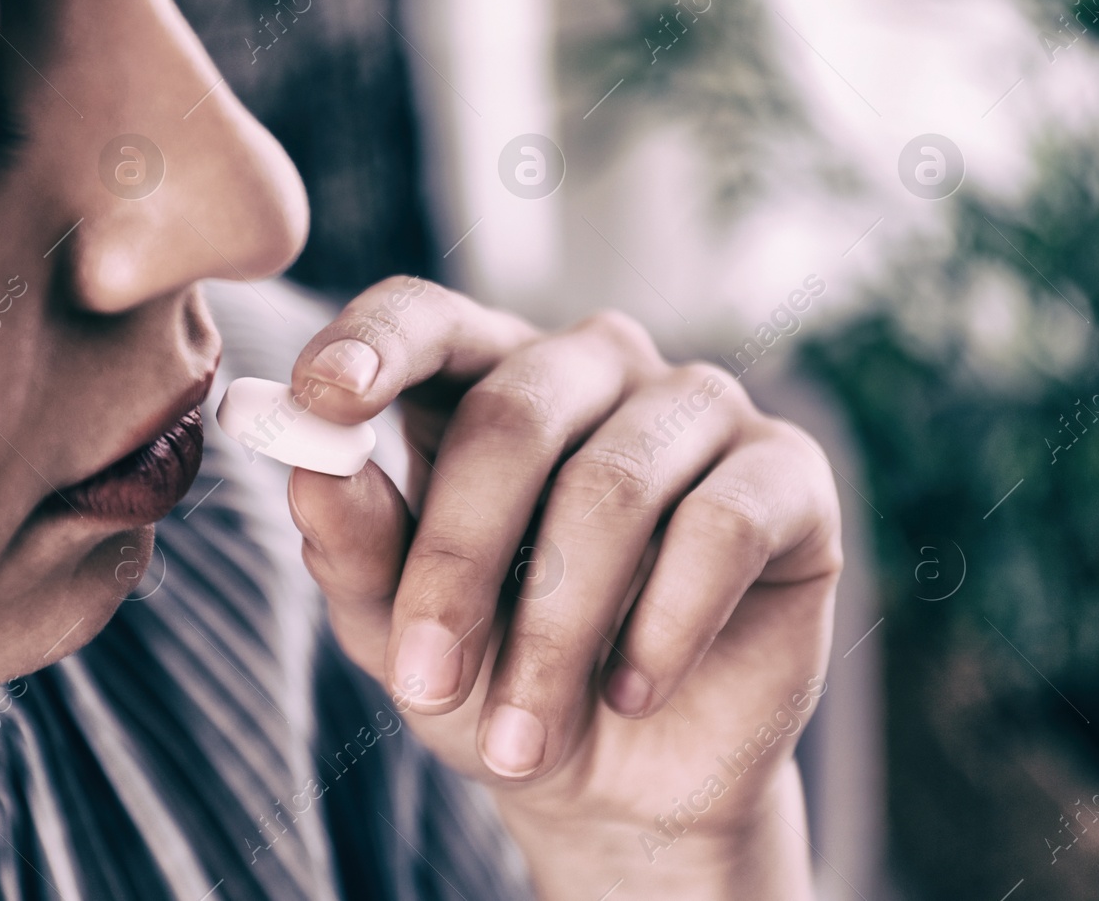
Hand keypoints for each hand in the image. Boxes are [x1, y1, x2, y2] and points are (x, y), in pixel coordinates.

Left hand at [286, 278, 841, 898]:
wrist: (622, 782)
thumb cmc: (492, 676)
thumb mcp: (399, 629)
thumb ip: (354, 543)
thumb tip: (311, 468)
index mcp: (480, 377)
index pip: (424, 316)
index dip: (372, 345)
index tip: (321, 398)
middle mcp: (590, 366)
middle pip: (513, 412)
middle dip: (456, 562)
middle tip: (424, 681)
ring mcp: (695, 406)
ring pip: (611, 486)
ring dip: (556, 633)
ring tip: (522, 737)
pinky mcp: (787, 472)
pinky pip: (719, 527)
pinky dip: (663, 629)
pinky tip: (632, 693)